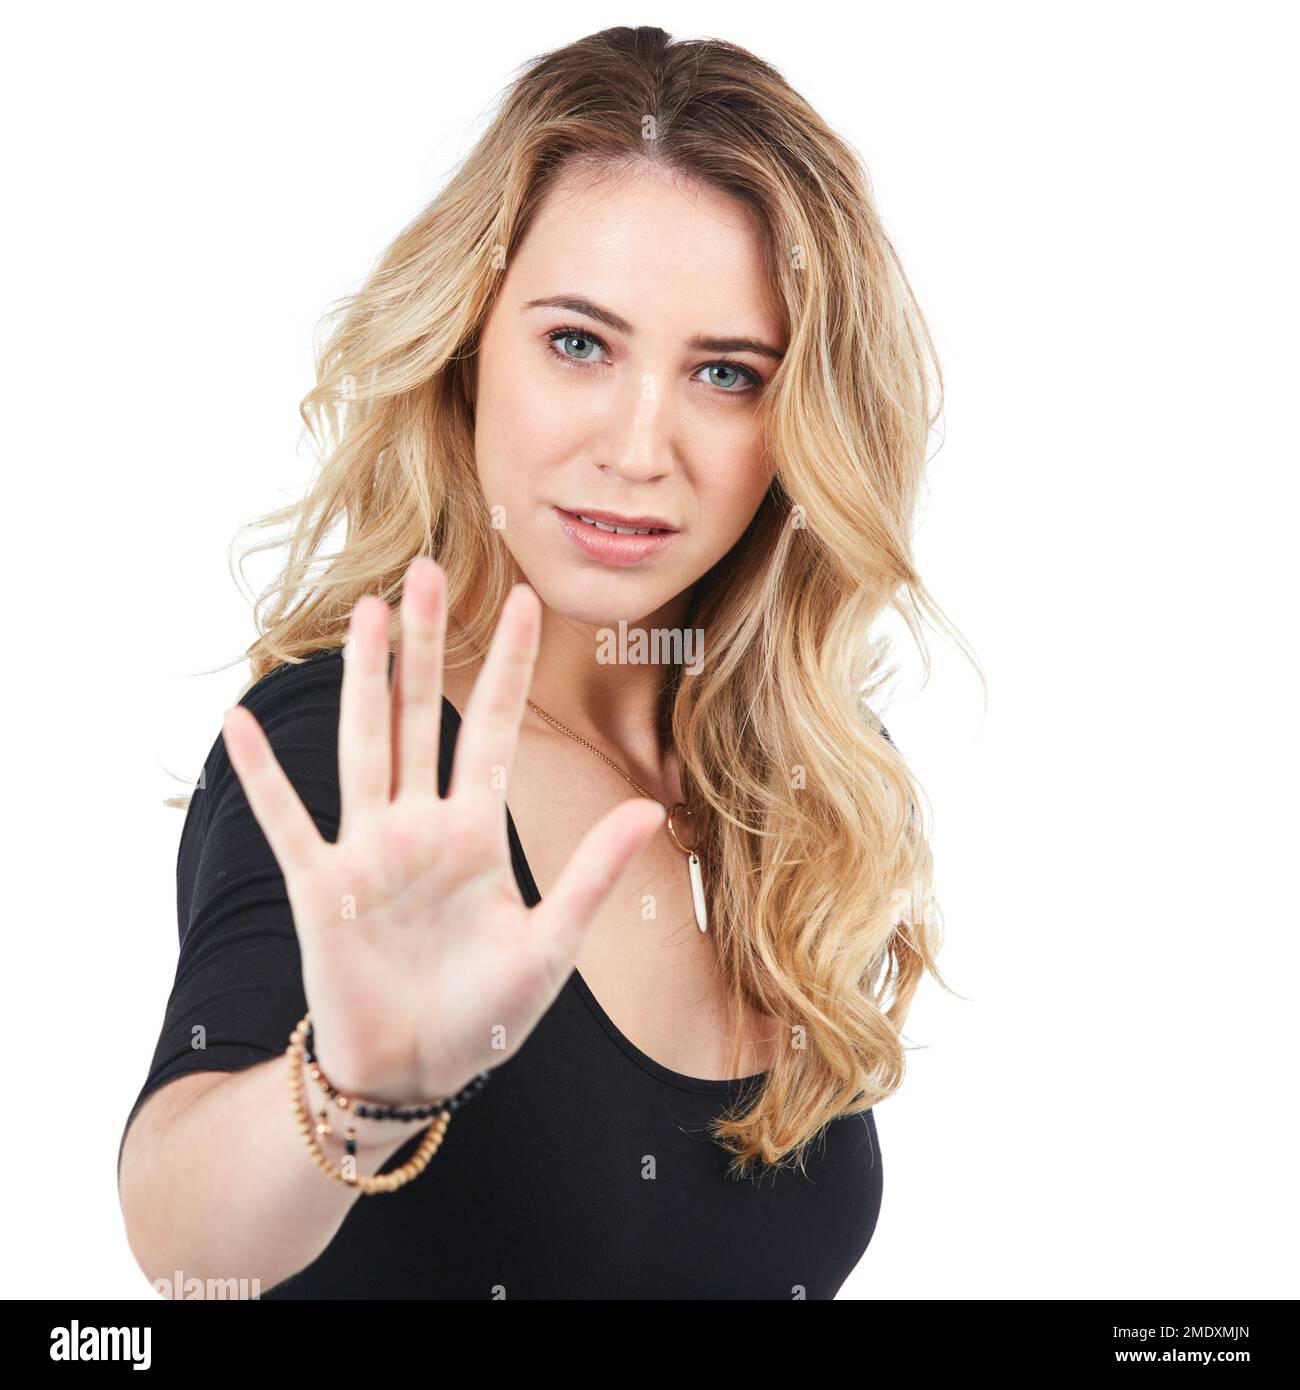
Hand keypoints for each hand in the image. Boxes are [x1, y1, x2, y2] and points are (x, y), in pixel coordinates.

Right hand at [221, 557, 665, 1102]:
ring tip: (369, 614)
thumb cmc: (486, 1012)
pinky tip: (241, 720)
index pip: (497, 731)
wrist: (416, 1071)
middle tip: (432, 571)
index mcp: (476, 833)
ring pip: (364, 746)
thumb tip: (649, 808)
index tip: (528, 601)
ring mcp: (367, 850)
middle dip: (429, 647)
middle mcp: (419, 826)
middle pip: (424, 717)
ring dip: (365, 681)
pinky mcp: (319, 888)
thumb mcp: (551, 944)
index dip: (511, 668)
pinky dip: (263, 775)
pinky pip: (287, 820)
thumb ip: (591, 874)